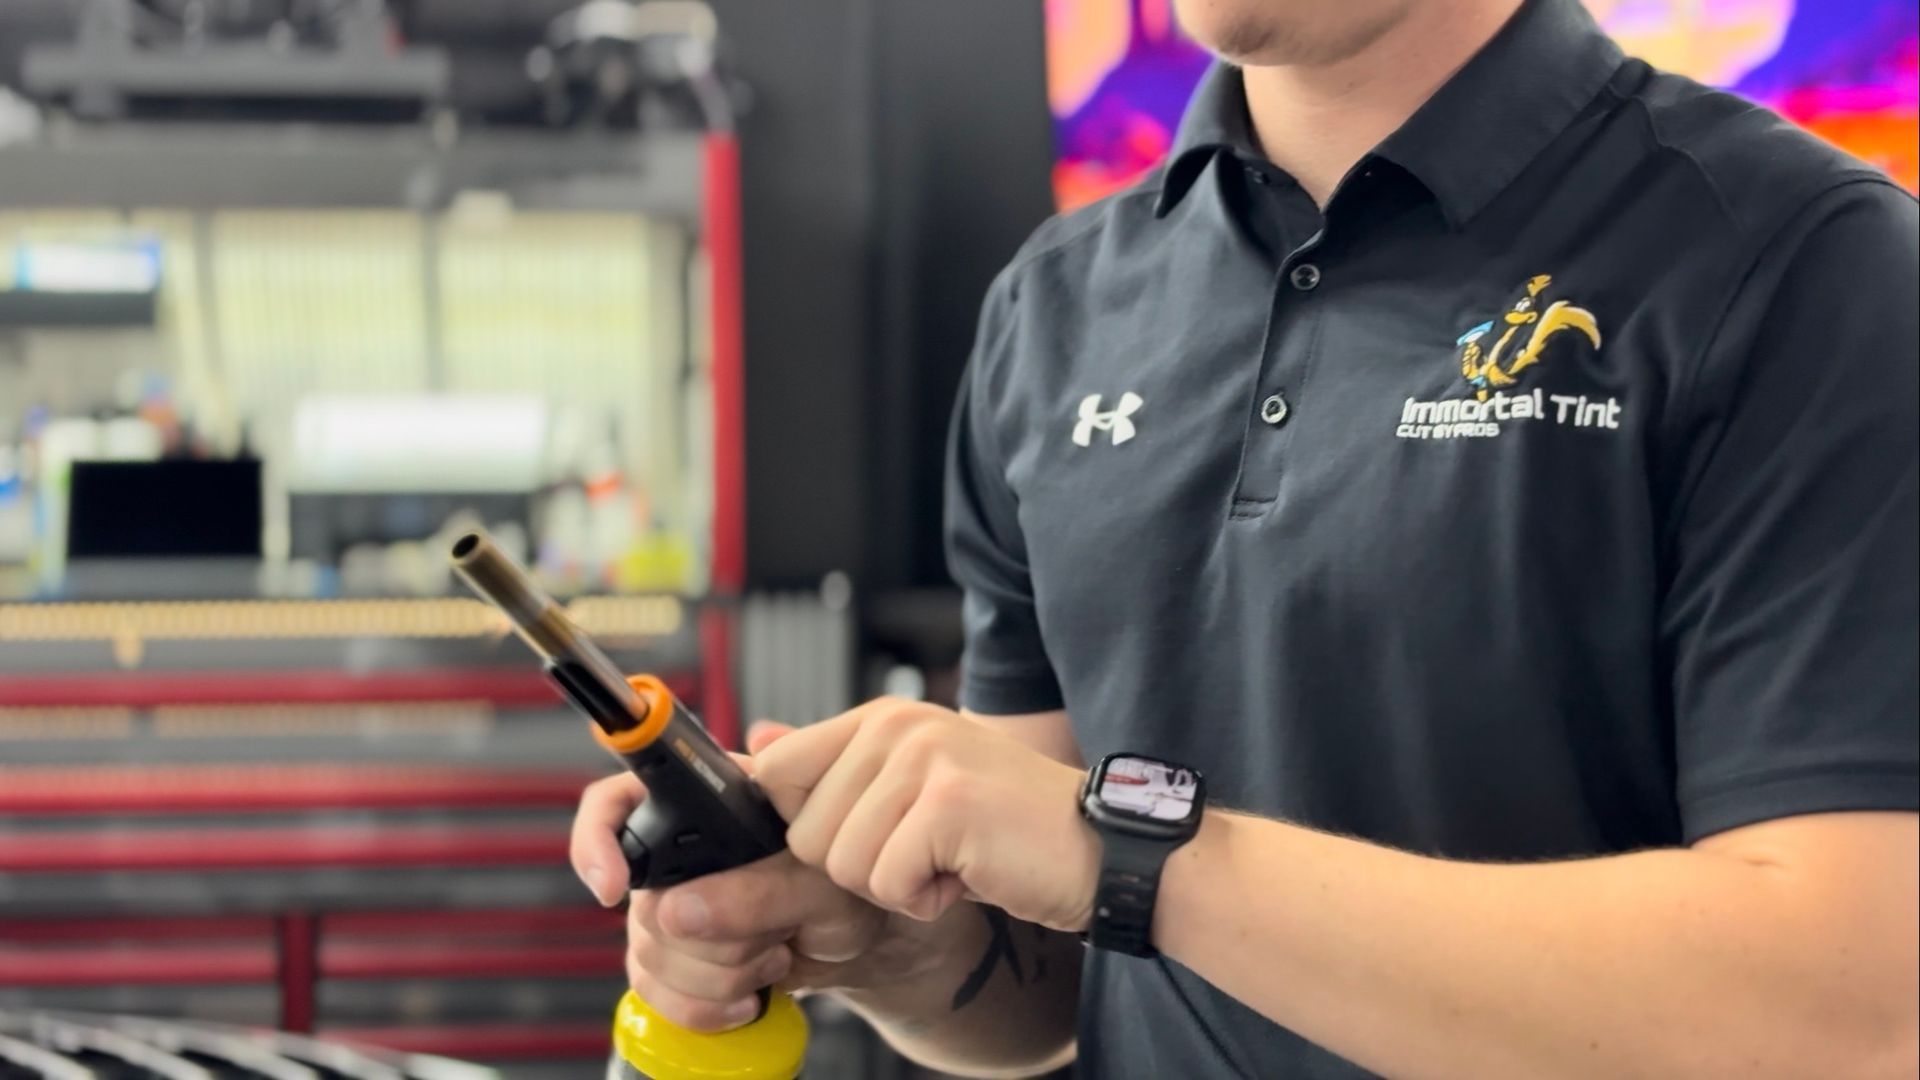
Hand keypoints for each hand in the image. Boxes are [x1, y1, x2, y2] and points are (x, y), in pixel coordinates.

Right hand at [568, 722, 950, 1030]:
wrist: (865, 943)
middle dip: (711, 938)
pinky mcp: (674, 957)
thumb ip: (758, 891)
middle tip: (772, 931)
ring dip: (716, 974)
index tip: (614, 888)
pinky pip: (654, 991)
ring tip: (772, 954)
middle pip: (641, 902)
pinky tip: (748, 995)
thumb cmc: (849, 890)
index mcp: (710, 803)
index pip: (617, 801)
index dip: (598, 840)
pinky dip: (702, 1006)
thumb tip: (677, 910)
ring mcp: (670, 906)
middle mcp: (679, 850)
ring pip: (647, 953)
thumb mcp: (821, 884)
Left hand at [754, 698, 1098, 932]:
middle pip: (805, 832)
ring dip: (897, 886)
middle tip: (928, 852)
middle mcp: (897, 725)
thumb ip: (838, 771)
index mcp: (882, 718)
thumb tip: (753, 747)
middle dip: (860, 868)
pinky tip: (968, 875)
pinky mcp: (947, 803)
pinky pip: (888, 883)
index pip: (776, 770)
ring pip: (843, 864)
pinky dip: (926, 901)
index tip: (868, 838)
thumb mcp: (915, 790)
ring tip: (951, 861)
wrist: (1100, 852)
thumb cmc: (1005, 831)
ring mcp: (924, 759)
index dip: (807, 826)